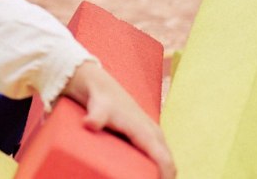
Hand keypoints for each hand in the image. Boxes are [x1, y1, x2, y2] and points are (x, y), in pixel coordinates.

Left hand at [62, 60, 175, 178]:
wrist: (100, 87)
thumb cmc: (100, 100)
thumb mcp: (98, 109)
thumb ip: (95, 116)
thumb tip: (89, 123)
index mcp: (148, 134)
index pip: (165, 161)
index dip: (164, 178)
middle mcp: (155, 135)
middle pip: (168, 164)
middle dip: (163, 177)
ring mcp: (153, 135)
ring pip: (164, 160)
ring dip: (160, 173)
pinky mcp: (147, 137)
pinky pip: (158, 156)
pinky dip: (156, 168)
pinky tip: (145, 175)